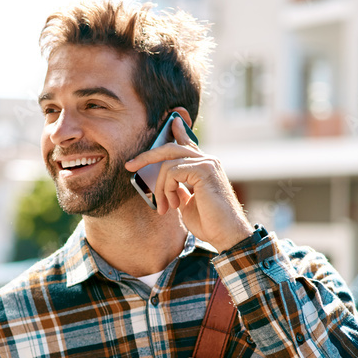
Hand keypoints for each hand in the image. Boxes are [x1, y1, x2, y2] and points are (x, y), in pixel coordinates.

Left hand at [125, 117, 252, 251]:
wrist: (227, 235)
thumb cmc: (210, 223)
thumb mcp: (187, 203)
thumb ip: (178, 188)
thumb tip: (166, 182)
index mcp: (204, 167)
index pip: (188, 144)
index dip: (179, 132)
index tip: (172, 122)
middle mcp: (207, 161)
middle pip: (171, 148)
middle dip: (147, 156)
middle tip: (129, 166)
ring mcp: (207, 163)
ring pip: (168, 163)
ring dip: (159, 188)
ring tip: (165, 207)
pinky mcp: (204, 170)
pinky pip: (172, 171)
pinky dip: (166, 189)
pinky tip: (173, 204)